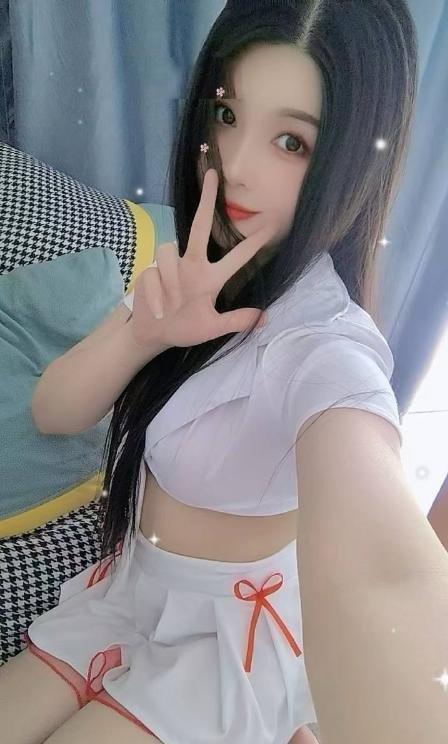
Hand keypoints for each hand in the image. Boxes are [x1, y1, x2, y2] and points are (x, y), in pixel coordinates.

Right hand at [129, 168, 276, 349]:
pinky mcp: (148, 272)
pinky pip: (154, 275)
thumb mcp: (212, 328)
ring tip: (173, 306)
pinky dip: (158, 294)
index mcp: (210, 277)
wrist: (154, 334)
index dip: (252, 244)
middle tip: (214, 174)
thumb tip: (264, 319)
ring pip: (170, 253)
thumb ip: (235, 322)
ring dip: (172, 280)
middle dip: (206, 199)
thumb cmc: (184, 328)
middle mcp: (191, 265)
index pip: (235, 257)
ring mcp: (169, 266)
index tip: (270, 228)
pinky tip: (160, 311)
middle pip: (200, 226)